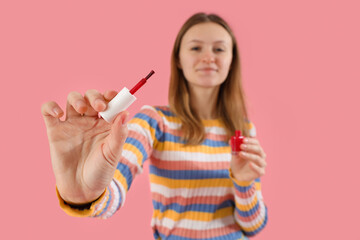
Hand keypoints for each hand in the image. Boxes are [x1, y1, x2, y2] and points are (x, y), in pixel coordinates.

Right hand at [41, 89, 127, 203]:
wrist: (82, 189)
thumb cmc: (101, 170)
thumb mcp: (113, 153)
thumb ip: (119, 133)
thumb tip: (126, 112)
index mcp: (106, 123)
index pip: (109, 102)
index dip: (111, 95)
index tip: (114, 95)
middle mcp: (90, 121)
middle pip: (91, 97)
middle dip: (95, 97)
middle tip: (100, 107)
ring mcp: (72, 124)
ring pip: (73, 99)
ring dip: (77, 99)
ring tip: (82, 109)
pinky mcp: (55, 131)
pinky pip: (48, 112)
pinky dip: (51, 107)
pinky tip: (58, 114)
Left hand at [230, 137, 266, 181]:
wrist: (237, 173)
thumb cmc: (238, 161)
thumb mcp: (235, 154)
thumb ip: (234, 147)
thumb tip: (230, 141)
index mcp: (256, 149)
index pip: (256, 142)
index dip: (250, 140)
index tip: (243, 140)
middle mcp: (261, 155)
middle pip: (258, 149)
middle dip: (250, 147)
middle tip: (241, 146)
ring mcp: (261, 164)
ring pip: (258, 158)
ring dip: (250, 155)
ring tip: (241, 153)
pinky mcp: (261, 172)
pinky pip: (259, 169)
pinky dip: (255, 167)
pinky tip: (250, 164)